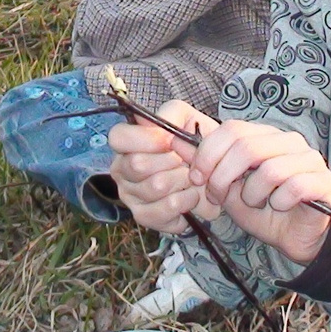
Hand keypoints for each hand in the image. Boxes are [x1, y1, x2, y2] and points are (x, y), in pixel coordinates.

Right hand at [108, 98, 218, 235]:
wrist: (212, 175)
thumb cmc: (193, 144)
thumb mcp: (186, 119)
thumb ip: (172, 115)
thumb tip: (163, 133)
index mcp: (126, 144)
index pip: (118, 137)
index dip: (145, 138)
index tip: (170, 141)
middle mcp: (121, 169)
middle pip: (138, 164)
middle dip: (171, 161)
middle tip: (185, 161)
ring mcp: (129, 195)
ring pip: (156, 186)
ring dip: (183, 180)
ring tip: (192, 177)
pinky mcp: (144, 216)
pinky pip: (167, 208)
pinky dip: (187, 200)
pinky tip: (191, 196)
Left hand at [187, 121, 330, 264]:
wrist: (294, 239)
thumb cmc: (262, 211)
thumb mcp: (226, 189)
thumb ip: (204, 165)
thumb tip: (175, 141)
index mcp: (264, 136)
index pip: (232, 129)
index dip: (208, 153)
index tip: (196, 177)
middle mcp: (289, 141)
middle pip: (247, 146)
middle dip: (223, 176)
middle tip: (218, 197)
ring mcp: (309, 159)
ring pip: (270, 169)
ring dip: (252, 194)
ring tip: (255, 203)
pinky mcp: (324, 181)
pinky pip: (295, 187)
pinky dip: (279, 202)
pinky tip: (279, 208)